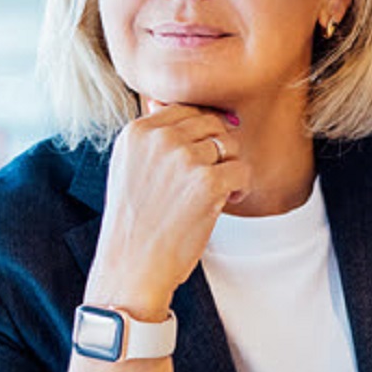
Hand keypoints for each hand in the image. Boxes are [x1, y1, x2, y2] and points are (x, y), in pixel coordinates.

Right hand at [85, 101, 245, 318]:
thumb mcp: (129, 167)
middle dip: (219, 150)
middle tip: (212, 178)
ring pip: (231, 145)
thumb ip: (151, 137)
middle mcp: (160, 138)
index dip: (202, 134)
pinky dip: (241, 188)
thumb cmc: (134, 222)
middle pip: (212, 123)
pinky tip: (226, 202)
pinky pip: (243, 170)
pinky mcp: (208, 183)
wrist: (132, 266)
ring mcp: (184, 159)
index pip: (187, 109)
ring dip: (231, 169)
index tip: (201, 160)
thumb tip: (170, 104)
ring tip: (218, 193)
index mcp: (138, 131)